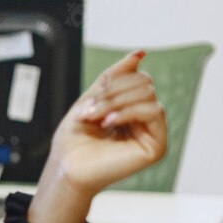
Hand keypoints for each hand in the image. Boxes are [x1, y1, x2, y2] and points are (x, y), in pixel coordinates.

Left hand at [27, 50, 167, 222]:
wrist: (66, 168)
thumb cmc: (74, 141)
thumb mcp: (92, 99)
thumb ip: (115, 77)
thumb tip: (139, 54)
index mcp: (131, 110)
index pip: (137, 78)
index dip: (113, 82)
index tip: (89, 100)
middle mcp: (145, 121)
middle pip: (144, 83)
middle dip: (112, 92)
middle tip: (89, 110)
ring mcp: (152, 133)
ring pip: (148, 94)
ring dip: (115, 102)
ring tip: (96, 118)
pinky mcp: (156, 146)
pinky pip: (154, 111)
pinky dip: (128, 112)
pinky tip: (109, 123)